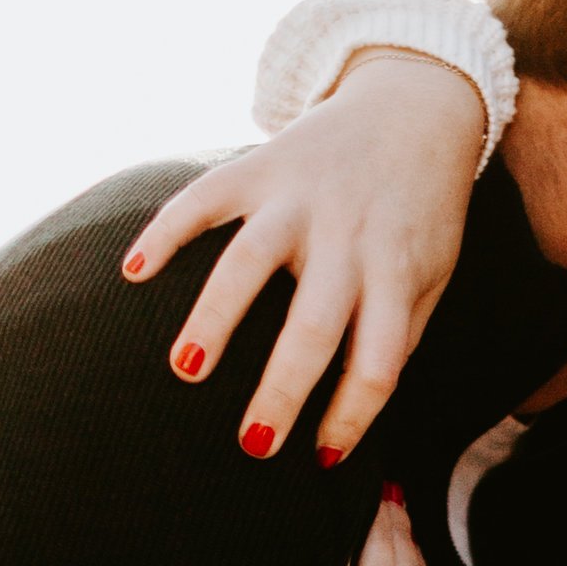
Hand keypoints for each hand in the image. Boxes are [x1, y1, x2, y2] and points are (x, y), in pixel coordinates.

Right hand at [123, 51, 483, 465]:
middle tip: (251, 444)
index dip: (352, 415)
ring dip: (215, 316)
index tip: (321, 458)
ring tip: (186, 369)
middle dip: (281, 390)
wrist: (415, 108)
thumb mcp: (433, 273)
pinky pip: (204, 197)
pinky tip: (133, 273)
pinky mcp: (261, 164)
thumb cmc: (420, 214)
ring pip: (250, 260)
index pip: (379, 361)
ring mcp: (300, 198)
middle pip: (313, 325)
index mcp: (396, 272)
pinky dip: (166, 231)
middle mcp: (347, 236)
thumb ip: (399, 331)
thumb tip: (351, 405)